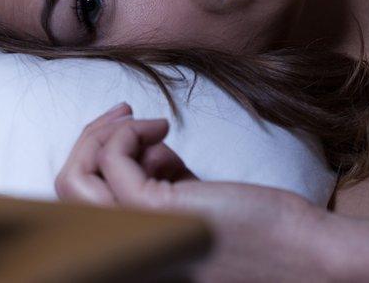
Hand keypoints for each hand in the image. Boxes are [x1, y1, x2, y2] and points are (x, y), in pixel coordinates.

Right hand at [56, 103, 331, 281]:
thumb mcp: (194, 205)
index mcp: (131, 253)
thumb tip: (143, 148)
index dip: (91, 161)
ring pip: (73, 178)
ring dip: (104, 134)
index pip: (78, 209)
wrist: (303, 253)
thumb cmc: (256, 230)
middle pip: (65, 192)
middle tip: (124, 114)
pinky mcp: (153, 212)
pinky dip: (129, 132)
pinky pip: (112, 159)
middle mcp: (123, 254)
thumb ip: (161, 184)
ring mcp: (134, 235)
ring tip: (151, 124)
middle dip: (89, 141)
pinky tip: (164, 129)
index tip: (123, 132)